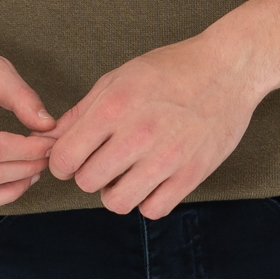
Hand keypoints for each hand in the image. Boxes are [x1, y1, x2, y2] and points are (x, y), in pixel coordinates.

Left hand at [46, 33, 257, 217]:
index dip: (62, 161)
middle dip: (88, 175)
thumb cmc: (172, 69)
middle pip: (87, 182)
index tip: (74, 157)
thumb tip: (50, 139)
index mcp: (114, 107)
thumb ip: (82, 112)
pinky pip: (153, 209)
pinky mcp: (191, 174)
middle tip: (103, 162)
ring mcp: (166, 157)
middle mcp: (137, 134)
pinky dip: (147, 201)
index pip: (65, 157)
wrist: (229, 69)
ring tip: (126, 175)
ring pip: (117, 202)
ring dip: (116, 192)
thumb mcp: (119, 78)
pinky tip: (151, 182)